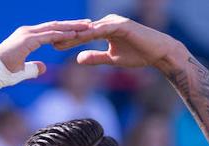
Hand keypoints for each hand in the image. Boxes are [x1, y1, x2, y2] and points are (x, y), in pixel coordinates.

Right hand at [0, 20, 91, 75]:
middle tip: (90, 23)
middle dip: (73, 24)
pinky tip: (75, 34)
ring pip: (54, 28)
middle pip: (55, 25)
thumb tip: (44, 68)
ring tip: (88, 26)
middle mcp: (28, 32)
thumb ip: (33, 68)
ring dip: (72, 27)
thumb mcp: (23, 71)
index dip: (66, 29)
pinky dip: (63, 35)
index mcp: (28, 37)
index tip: (80, 29)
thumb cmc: (3, 73)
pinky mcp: (27, 40)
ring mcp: (27, 34)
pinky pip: (49, 36)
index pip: (51, 30)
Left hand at [59, 14, 183, 69]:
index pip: (83, 35)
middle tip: (50, 42)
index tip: (54, 47)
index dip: (68, 41)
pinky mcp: (121, 25)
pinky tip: (80, 39)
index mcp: (105, 29)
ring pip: (90, 30)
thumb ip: (96, 58)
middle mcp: (108, 23)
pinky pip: (102, 30)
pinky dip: (91, 34)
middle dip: (68, 37)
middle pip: (84, 30)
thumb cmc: (139, 55)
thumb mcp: (112, 59)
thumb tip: (78, 60)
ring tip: (61, 41)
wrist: (159, 53)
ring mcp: (114, 22)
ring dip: (75, 35)